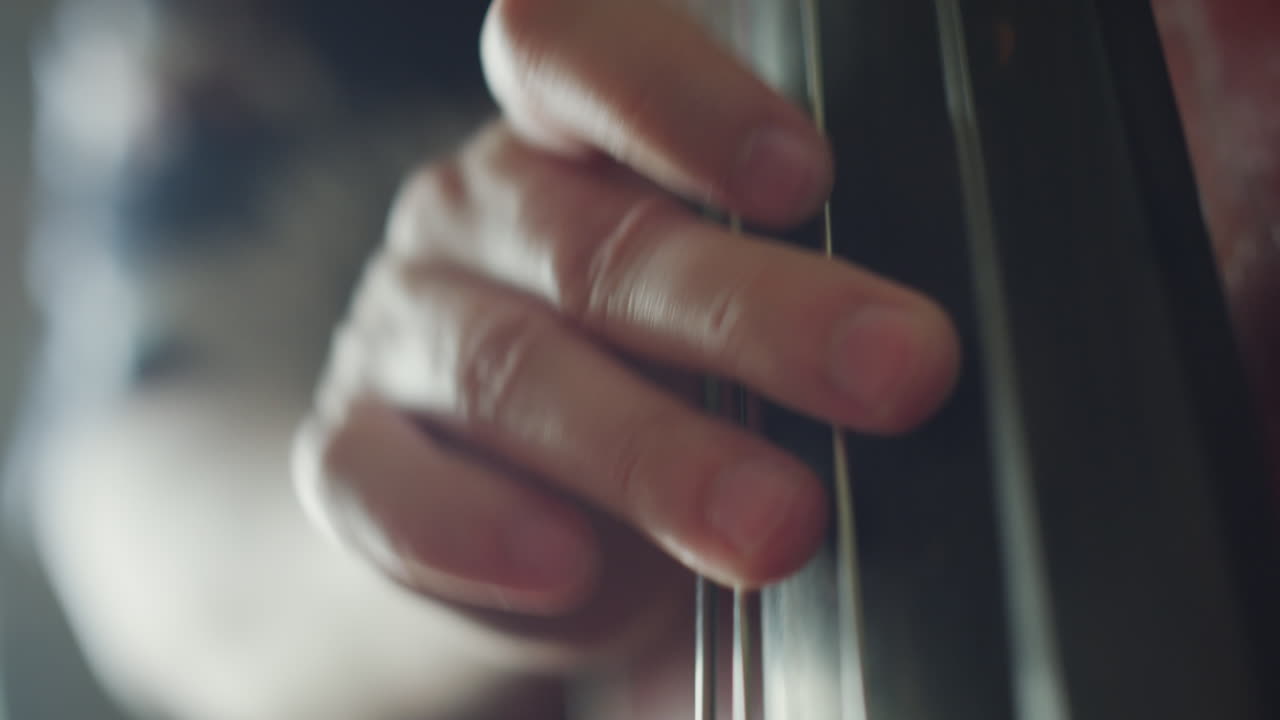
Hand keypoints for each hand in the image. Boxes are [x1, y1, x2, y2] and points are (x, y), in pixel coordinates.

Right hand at [292, 0, 959, 659]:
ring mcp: (402, 329)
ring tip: (776, 524)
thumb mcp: (719, 308)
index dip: (685, 101)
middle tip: (895, 373)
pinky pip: (385, 487)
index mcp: (569, 138)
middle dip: (751, 312)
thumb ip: (791, 288)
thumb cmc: (646, 373)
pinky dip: (475, 530)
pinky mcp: (350, 453)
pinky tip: (563, 567)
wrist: (496, 501)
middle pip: (595, 243)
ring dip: (651, 451)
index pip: (583, 55)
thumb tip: (924, 336)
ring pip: (512, 372)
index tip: (805, 180)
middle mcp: (478, 213)